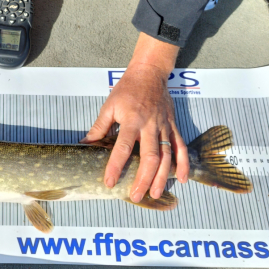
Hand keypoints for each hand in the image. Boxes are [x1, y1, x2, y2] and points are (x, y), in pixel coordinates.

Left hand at [81, 33, 188, 200]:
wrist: (149, 73)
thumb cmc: (127, 90)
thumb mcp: (109, 106)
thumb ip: (99, 127)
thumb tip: (85, 144)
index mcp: (131, 120)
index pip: (122, 148)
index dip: (116, 166)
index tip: (110, 181)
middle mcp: (150, 126)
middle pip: (149, 157)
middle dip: (143, 179)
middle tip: (135, 196)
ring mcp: (164, 127)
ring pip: (167, 156)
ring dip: (162, 177)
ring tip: (154, 193)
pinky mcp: (173, 126)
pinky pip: (181, 147)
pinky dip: (183, 164)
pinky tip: (181, 179)